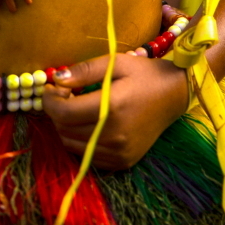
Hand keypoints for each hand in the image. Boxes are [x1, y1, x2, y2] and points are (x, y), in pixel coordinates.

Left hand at [42, 53, 188, 169]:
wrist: (175, 95)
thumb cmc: (144, 74)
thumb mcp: (115, 63)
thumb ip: (84, 70)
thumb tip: (56, 79)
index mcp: (111, 108)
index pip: (63, 113)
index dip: (49, 100)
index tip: (52, 88)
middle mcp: (114, 135)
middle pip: (64, 130)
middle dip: (56, 111)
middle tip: (64, 94)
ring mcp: (119, 152)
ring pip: (72, 146)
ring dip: (66, 127)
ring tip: (76, 108)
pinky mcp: (123, 162)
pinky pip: (88, 156)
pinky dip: (80, 140)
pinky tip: (89, 123)